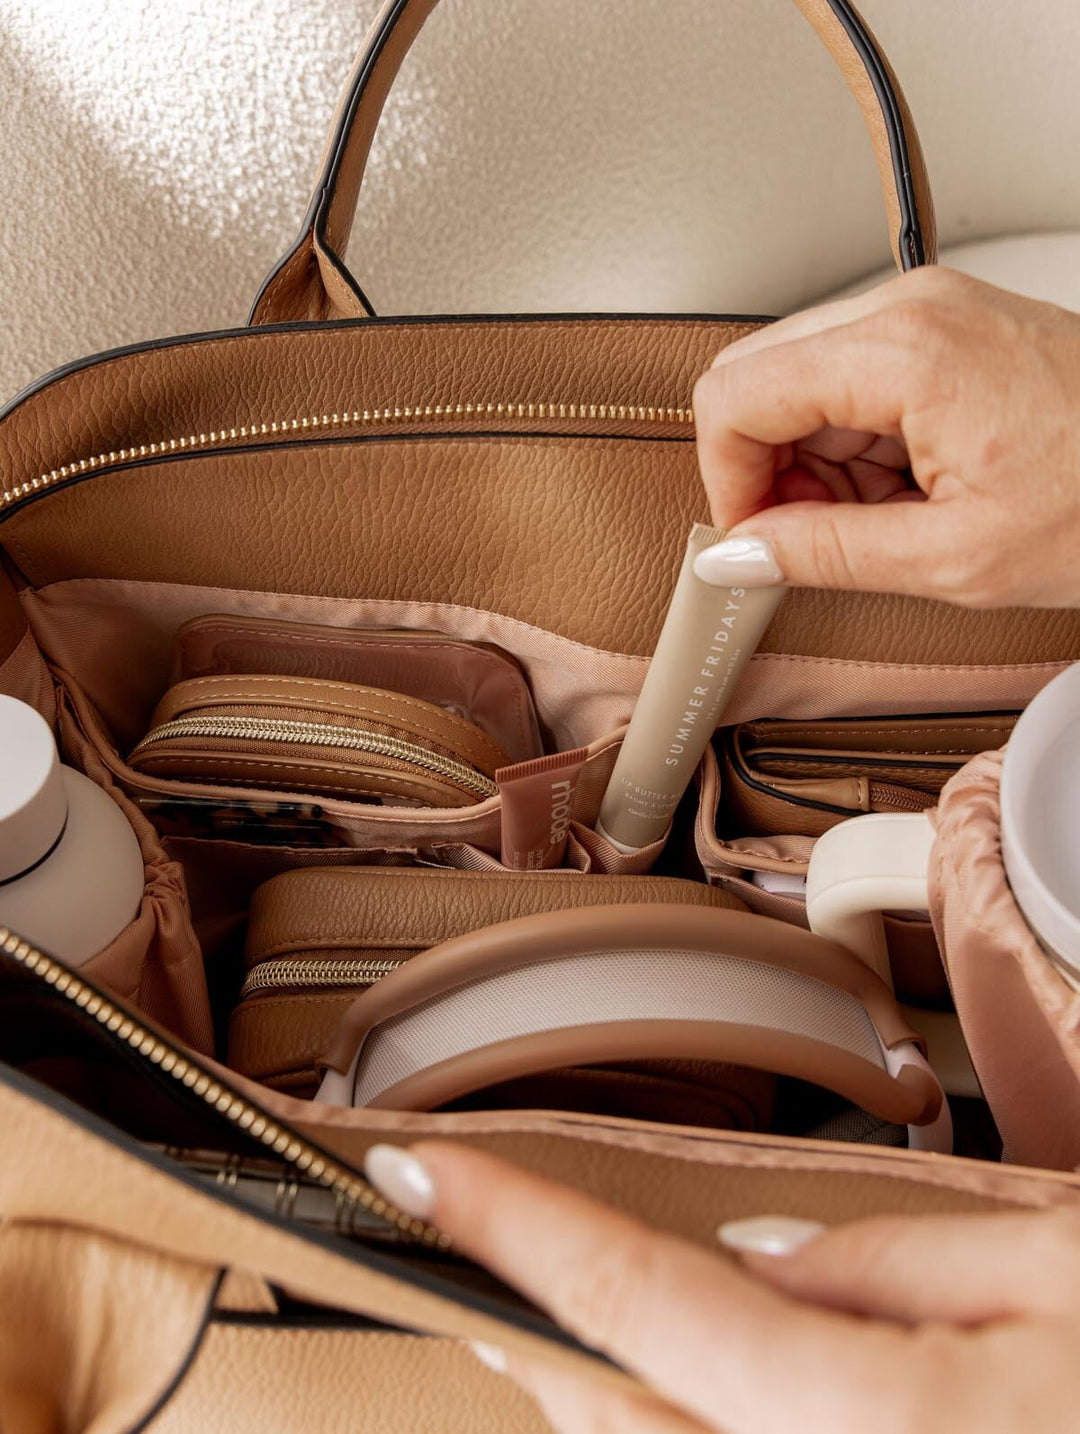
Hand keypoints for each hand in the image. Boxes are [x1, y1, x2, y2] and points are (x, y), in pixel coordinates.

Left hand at [365, 1140, 1079, 1432]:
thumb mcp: (1067, 1272)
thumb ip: (897, 1268)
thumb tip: (760, 1266)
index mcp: (879, 1429)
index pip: (644, 1302)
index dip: (519, 1222)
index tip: (427, 1167)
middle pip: (616, 1422)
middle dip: (526, 1323)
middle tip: (465, 1236)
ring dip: (593, 1401)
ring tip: (547, 1323)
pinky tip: (673, 1398)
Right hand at [692, 268, 1079, 607]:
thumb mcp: (956, 556)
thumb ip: (824, 552)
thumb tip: (738, 554)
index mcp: (903, 350)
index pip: (736, 396)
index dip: (726, 482)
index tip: (752, 539)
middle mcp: (908, 307)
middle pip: (756, 376)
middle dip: (760, 466)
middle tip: (802, 535)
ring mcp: (929, 310)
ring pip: (798, 378)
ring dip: (808, 458)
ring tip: (878, 517)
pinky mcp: (946, 326)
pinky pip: (850, 376)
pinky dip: (851, 441)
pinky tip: (901, 488)